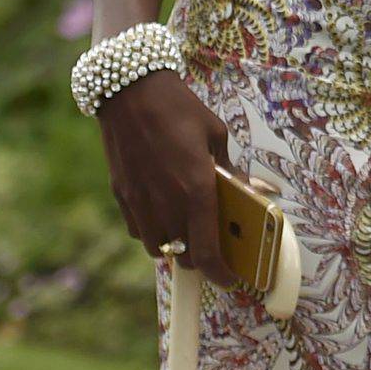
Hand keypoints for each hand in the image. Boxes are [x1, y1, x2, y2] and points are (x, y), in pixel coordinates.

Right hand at [97, 67, 238, 291]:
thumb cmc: (179, 108)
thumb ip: (229, 170)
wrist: (130, 91)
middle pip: (184, 255)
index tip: (230, 279)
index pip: (208, 250)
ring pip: (160, 248)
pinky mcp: (122, 197)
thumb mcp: (214, 134)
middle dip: (201, 257)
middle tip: (213, 243)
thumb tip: (248, 192)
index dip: (220, 273)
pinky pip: (140, 230)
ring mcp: (140, 203)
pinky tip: (162, 209)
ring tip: (187, 225)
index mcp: (197, 188)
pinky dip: (154, 230)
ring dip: (176, 245)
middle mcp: (167, 203)